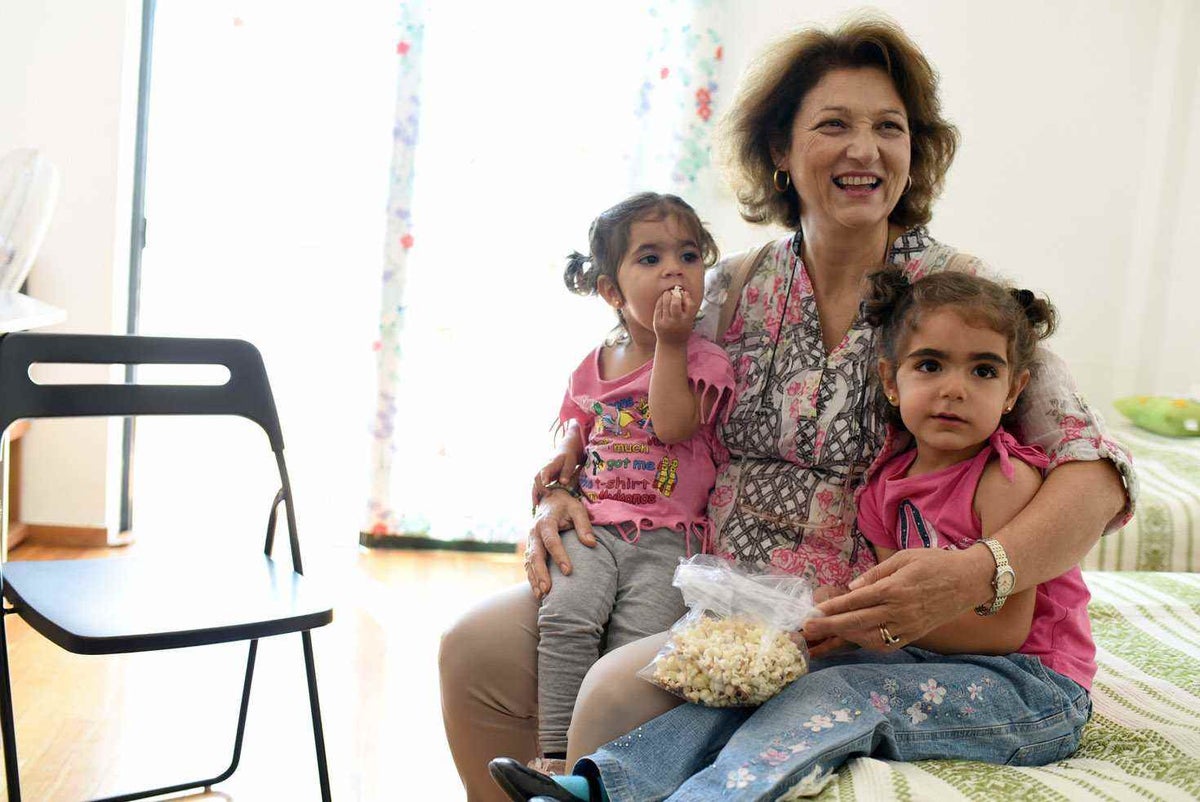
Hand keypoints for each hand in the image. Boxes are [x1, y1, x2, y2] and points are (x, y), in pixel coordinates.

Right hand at [525, 490, 595, 598]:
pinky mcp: (530, 548)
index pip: (551, 541)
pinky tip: (538, 592)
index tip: (569, 571)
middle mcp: (534, 532)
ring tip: (542, 596)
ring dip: (535, 579)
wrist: (549, 499)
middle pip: (536, 555)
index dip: (559, 556)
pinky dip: (532, 578)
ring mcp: (530, 541)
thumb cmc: (566, 505)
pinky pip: (528, 565)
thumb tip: (592, 544)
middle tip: (548, 590)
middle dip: (541, 573)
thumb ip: (584, 525)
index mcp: (546, 522)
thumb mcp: (577, 509)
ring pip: (529, 562)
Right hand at [531, 454, 578, 506]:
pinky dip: (536, 496)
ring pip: (534, 485)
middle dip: (538, 490)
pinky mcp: (541, 480)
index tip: (545, 484)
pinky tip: (537, 506)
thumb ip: (566, 472)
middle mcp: (542, 470)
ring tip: (535, 507)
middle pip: (536, 480)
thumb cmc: (568, 458)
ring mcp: (540, 475)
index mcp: (549, 465)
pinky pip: (536, 488)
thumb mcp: (570, 463)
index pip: (544, 472)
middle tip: (545, 498)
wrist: (563, 453)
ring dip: (534, 496)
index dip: (544, 478)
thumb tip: (563, 482)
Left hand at [653, 287, 695, 346]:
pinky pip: (658, 308)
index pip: (690, 305)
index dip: (687, 296)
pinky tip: (662, 299)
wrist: (671, 345)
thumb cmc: (682, 329)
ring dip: (666, 295)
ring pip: (665, 304)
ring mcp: (666, 322)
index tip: (683, 293)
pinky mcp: (657, 323)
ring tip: (667, 293)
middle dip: (675, 295)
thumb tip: (682, 292)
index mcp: (687, 321)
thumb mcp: (689, 321)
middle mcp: (677, 322)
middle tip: (674, 292)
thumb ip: (688, 309)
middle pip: (675, 303)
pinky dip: (660, 301)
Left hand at [801, 547, 991, 647]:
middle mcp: (899, 611)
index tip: (813, 611)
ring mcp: (907, 626)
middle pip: (857, 622)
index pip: (855, 601)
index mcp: (894, 588)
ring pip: (869, 638)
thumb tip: (851, 587)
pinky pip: (886, 644)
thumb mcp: (903, 558)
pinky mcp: (914, 635)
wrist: (969, 581)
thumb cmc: (935, 563)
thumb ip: (876, 573)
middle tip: (807, 628)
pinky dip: (866, 643)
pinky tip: (853, 637)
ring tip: (827, 632)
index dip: (832, 608)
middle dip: (829, 626)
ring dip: (845, 637)